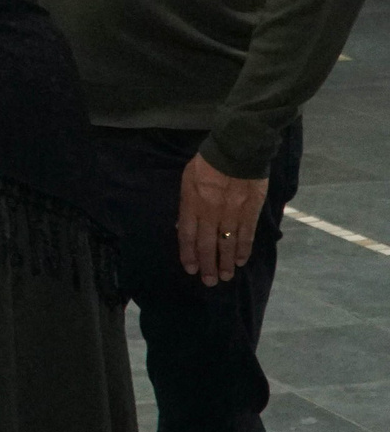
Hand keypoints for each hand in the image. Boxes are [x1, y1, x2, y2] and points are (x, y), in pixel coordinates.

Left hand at [177, 153, 269, 285]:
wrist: (237, 150)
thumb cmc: (207, 163)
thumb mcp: (187, 180)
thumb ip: (187, 203)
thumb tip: (181, 225)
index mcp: (192, 203)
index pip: (187, 234)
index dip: (188, 253)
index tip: (190, 268)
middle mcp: (210, 212)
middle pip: (207, 244)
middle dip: (207, 265)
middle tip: (208, 282)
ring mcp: (231, 213)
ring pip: (226, 243)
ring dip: (225, 262)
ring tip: (224, 277)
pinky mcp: (250, 211)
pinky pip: (246, 234)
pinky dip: (243, 249)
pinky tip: (240, 261)